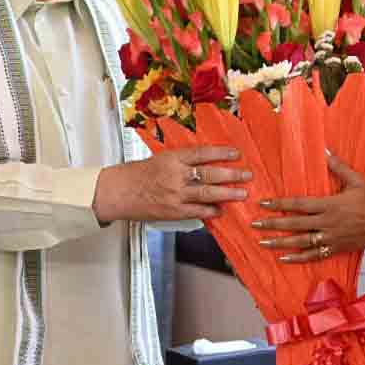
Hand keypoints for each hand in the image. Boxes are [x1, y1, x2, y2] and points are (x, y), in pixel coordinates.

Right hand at [93, 146, 249, 223]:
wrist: (117, 192)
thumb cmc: (135, 175)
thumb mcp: (159, 159)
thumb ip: (180, 162)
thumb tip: (203, 163)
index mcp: (172, 158)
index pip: (202, 153)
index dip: (221, 153)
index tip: (236, 153)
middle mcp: (176, 175)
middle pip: (210, 173)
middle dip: (232, 174)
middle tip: (247, 175)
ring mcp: (175, 194)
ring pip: (207, 193)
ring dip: (227, 194)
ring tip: (242, 193)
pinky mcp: (173, 211)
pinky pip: (197, 211)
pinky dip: (211, 211)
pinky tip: (221, 210)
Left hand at [253, 153, 364, 262]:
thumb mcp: (357, 179)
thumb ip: (338, 166)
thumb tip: (324, 151)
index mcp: (329, 205)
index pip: (298, 204)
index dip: (279, 204)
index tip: (263, 204)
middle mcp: (326, 223)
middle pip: (294, 224)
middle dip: (273, 224)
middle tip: (254, 224)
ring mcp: (330, 238)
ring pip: (301, 242)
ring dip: (280, 243)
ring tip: (263, 242)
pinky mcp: (335, 249)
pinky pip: (314, 256)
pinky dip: (298, 258)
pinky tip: (283, 258)